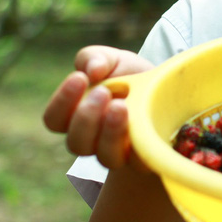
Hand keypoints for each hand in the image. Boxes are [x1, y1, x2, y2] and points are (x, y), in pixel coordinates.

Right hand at [43, 46, 153, 169]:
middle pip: (76, 143)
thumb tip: (92, 70)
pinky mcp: (144, 160)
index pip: (54, 120)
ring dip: (111, 132)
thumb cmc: (131, 78)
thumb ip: (94, 58)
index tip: (79, 78)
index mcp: (76, 116)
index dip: (62, 101)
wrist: (167, 93)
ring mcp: (118, 154)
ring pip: (105, 157)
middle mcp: (92, 141)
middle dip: (86, 117)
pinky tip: (143, 124)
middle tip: (102, 92)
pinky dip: (139, 146)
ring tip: (121, 106)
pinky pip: (139, 163)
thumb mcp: (113, 60)